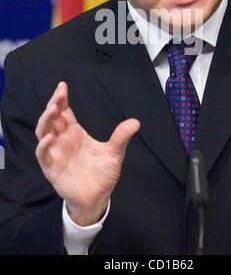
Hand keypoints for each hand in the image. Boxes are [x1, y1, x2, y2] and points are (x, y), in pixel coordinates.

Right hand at [35, 81, 139, 225]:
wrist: (98, 197)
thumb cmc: (102, 173)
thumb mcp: (115, 153)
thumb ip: (122, 137)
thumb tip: (136, 122)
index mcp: (74, 132)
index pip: (65, 112)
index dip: (62, 99)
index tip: (63, 86)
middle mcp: (63, 140)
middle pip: (53, 118)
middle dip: (54, 104)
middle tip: (60, 94)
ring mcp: (55, 152)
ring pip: (44, 132)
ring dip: (46, 120)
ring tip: (53, 109)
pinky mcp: (52, 168)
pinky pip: (43, 155)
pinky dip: (43, 146)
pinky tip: (49, 138)